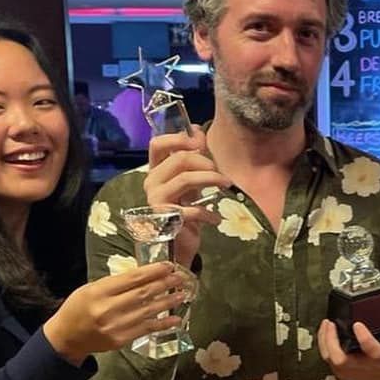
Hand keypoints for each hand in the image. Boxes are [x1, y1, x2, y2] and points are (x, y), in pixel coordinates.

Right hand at [44, 262, 188, 364]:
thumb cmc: (78, 308)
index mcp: (99, 291)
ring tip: (182, 294)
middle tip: (180, 277)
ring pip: (148, 311)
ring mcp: (116, 326)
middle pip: (143, 293)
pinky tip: (176, 319)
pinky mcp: (121, 340)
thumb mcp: (91, 288)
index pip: (132, 278)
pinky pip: (147, 329)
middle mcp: (108, 309)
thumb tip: (146, 275)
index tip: (168, 266)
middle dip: (164, 284)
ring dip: (168, 302)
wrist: (66, 337)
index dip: (153, 271)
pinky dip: (163, 324)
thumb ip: (116, 283)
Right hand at [144, 132, 228, 266]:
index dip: (178, 137)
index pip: (157, 144)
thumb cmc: (184, 214)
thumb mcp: (191, 184)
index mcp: (156, 171)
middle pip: (180, 158)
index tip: (199, 140)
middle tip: (221, 174)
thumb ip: (193, 161)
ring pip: (186, 178)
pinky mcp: (166, 219)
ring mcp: (156, 200)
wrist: (177, 248)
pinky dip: (209, 214)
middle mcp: (152, 183)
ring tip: (227, 185)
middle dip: (206, 162)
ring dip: (212, 179)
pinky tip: (215, 220)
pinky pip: (192, 209)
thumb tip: (198, 131)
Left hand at [317, 307, 379, 379]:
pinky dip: (324, 344)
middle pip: (342, 359)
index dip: (365, 340)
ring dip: (325, 341)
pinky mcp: (341, 371)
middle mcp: (365, 366)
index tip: (358, 325)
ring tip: (327, 324)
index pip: (374, 352)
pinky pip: (328, 358)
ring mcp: (351, 370)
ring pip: (331, 359)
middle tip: (331, 324)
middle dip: (332, 341)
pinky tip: (325, 331)